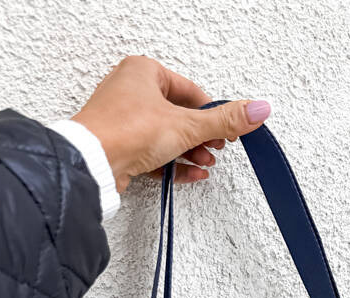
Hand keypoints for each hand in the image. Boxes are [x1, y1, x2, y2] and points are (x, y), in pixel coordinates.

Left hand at [71, 56, 270, 191]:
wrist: (92, 163)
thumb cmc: (125, 131)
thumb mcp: (186, 125)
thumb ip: (224, 121)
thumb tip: (257, 110)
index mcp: (144, 71)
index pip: (191, 91)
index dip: (212, 114)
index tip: (226, 131)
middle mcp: (130, 91)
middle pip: (179, 116)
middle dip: (201, 138)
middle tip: (215, 149)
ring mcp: (123, 121)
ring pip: (166, 137)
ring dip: (189, 153)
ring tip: (203, 164)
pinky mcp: (119, 147)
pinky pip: (153, 154)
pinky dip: (172, 165)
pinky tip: (189, 174)